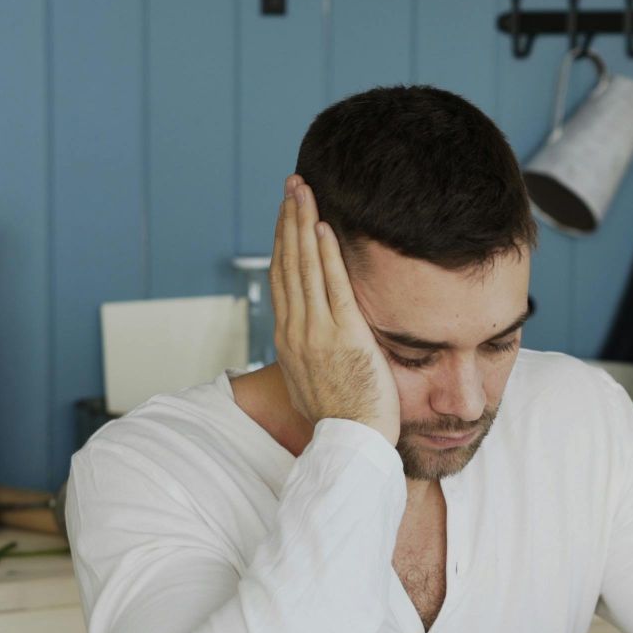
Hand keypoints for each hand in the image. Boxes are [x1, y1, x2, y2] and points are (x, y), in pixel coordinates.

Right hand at [269, 175, 399, 443]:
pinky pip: (333, 286)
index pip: (283, 280)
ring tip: (304, 190)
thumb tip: (317, 347)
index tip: (287, 215)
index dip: (283, 243)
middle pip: (288, 263)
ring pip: (305, 267)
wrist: (349, 447)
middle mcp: (296, 332)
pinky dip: (327, 255)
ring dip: (304, 224)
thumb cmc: (341, 422)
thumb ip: (315, 358)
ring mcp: (317, 333)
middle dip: (288, 220)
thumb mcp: (316, 384)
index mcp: (289, 341)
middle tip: (292, 184)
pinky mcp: (344, 337)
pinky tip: (325, 227)